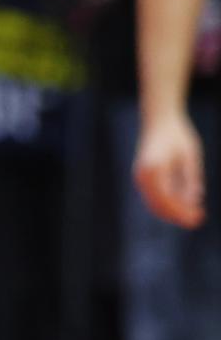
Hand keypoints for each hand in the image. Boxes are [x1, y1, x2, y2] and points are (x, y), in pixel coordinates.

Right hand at [135, 109, 206, 228]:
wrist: (159, 119)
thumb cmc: (177, 134)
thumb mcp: (190, 155)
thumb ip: (191, 178)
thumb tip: (194, 200)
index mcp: (153, 169)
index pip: (167, 199)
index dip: (183, 212)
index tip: (200, 217)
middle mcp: (142, 175)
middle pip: (158, 206)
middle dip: (178, 216)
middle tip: (198, 220)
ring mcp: (140, 176)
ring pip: (155, 204)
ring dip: (173, 212)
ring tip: (194, 214)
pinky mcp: (143, 177)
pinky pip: (154, 197)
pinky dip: (168, 205)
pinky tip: (185, 204)